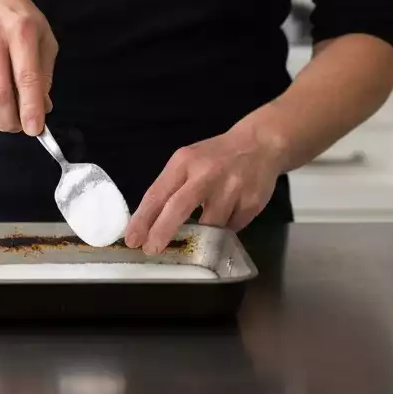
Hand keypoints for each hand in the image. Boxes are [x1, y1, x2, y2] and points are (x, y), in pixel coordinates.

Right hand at [0, 0, 57, 134]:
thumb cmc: (13, 15)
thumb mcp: (41, 34)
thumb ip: (44, 71)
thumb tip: (43, 106)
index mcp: (22, 29)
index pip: (26, 77)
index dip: (31, 108)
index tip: (35, 129)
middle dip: (9, 120)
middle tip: (18, 127)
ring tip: (8, 90)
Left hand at [124, 124, 284, 253]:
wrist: (260, 144)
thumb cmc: (215, 156)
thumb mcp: (188, 161)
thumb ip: (172, 187)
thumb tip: (152, 224)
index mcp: (184, 162)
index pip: (158, 193)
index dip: (143, 219)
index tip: (132, 239)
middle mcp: (206, 174)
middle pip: (179, 207)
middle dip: (162, 231)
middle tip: (151, 250)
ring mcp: (231, 188)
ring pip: (209, 226)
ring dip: (201, 237)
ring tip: (200, 237)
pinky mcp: (251, 203)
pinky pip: (232, 229)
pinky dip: (224, 231)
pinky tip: (225, 220)